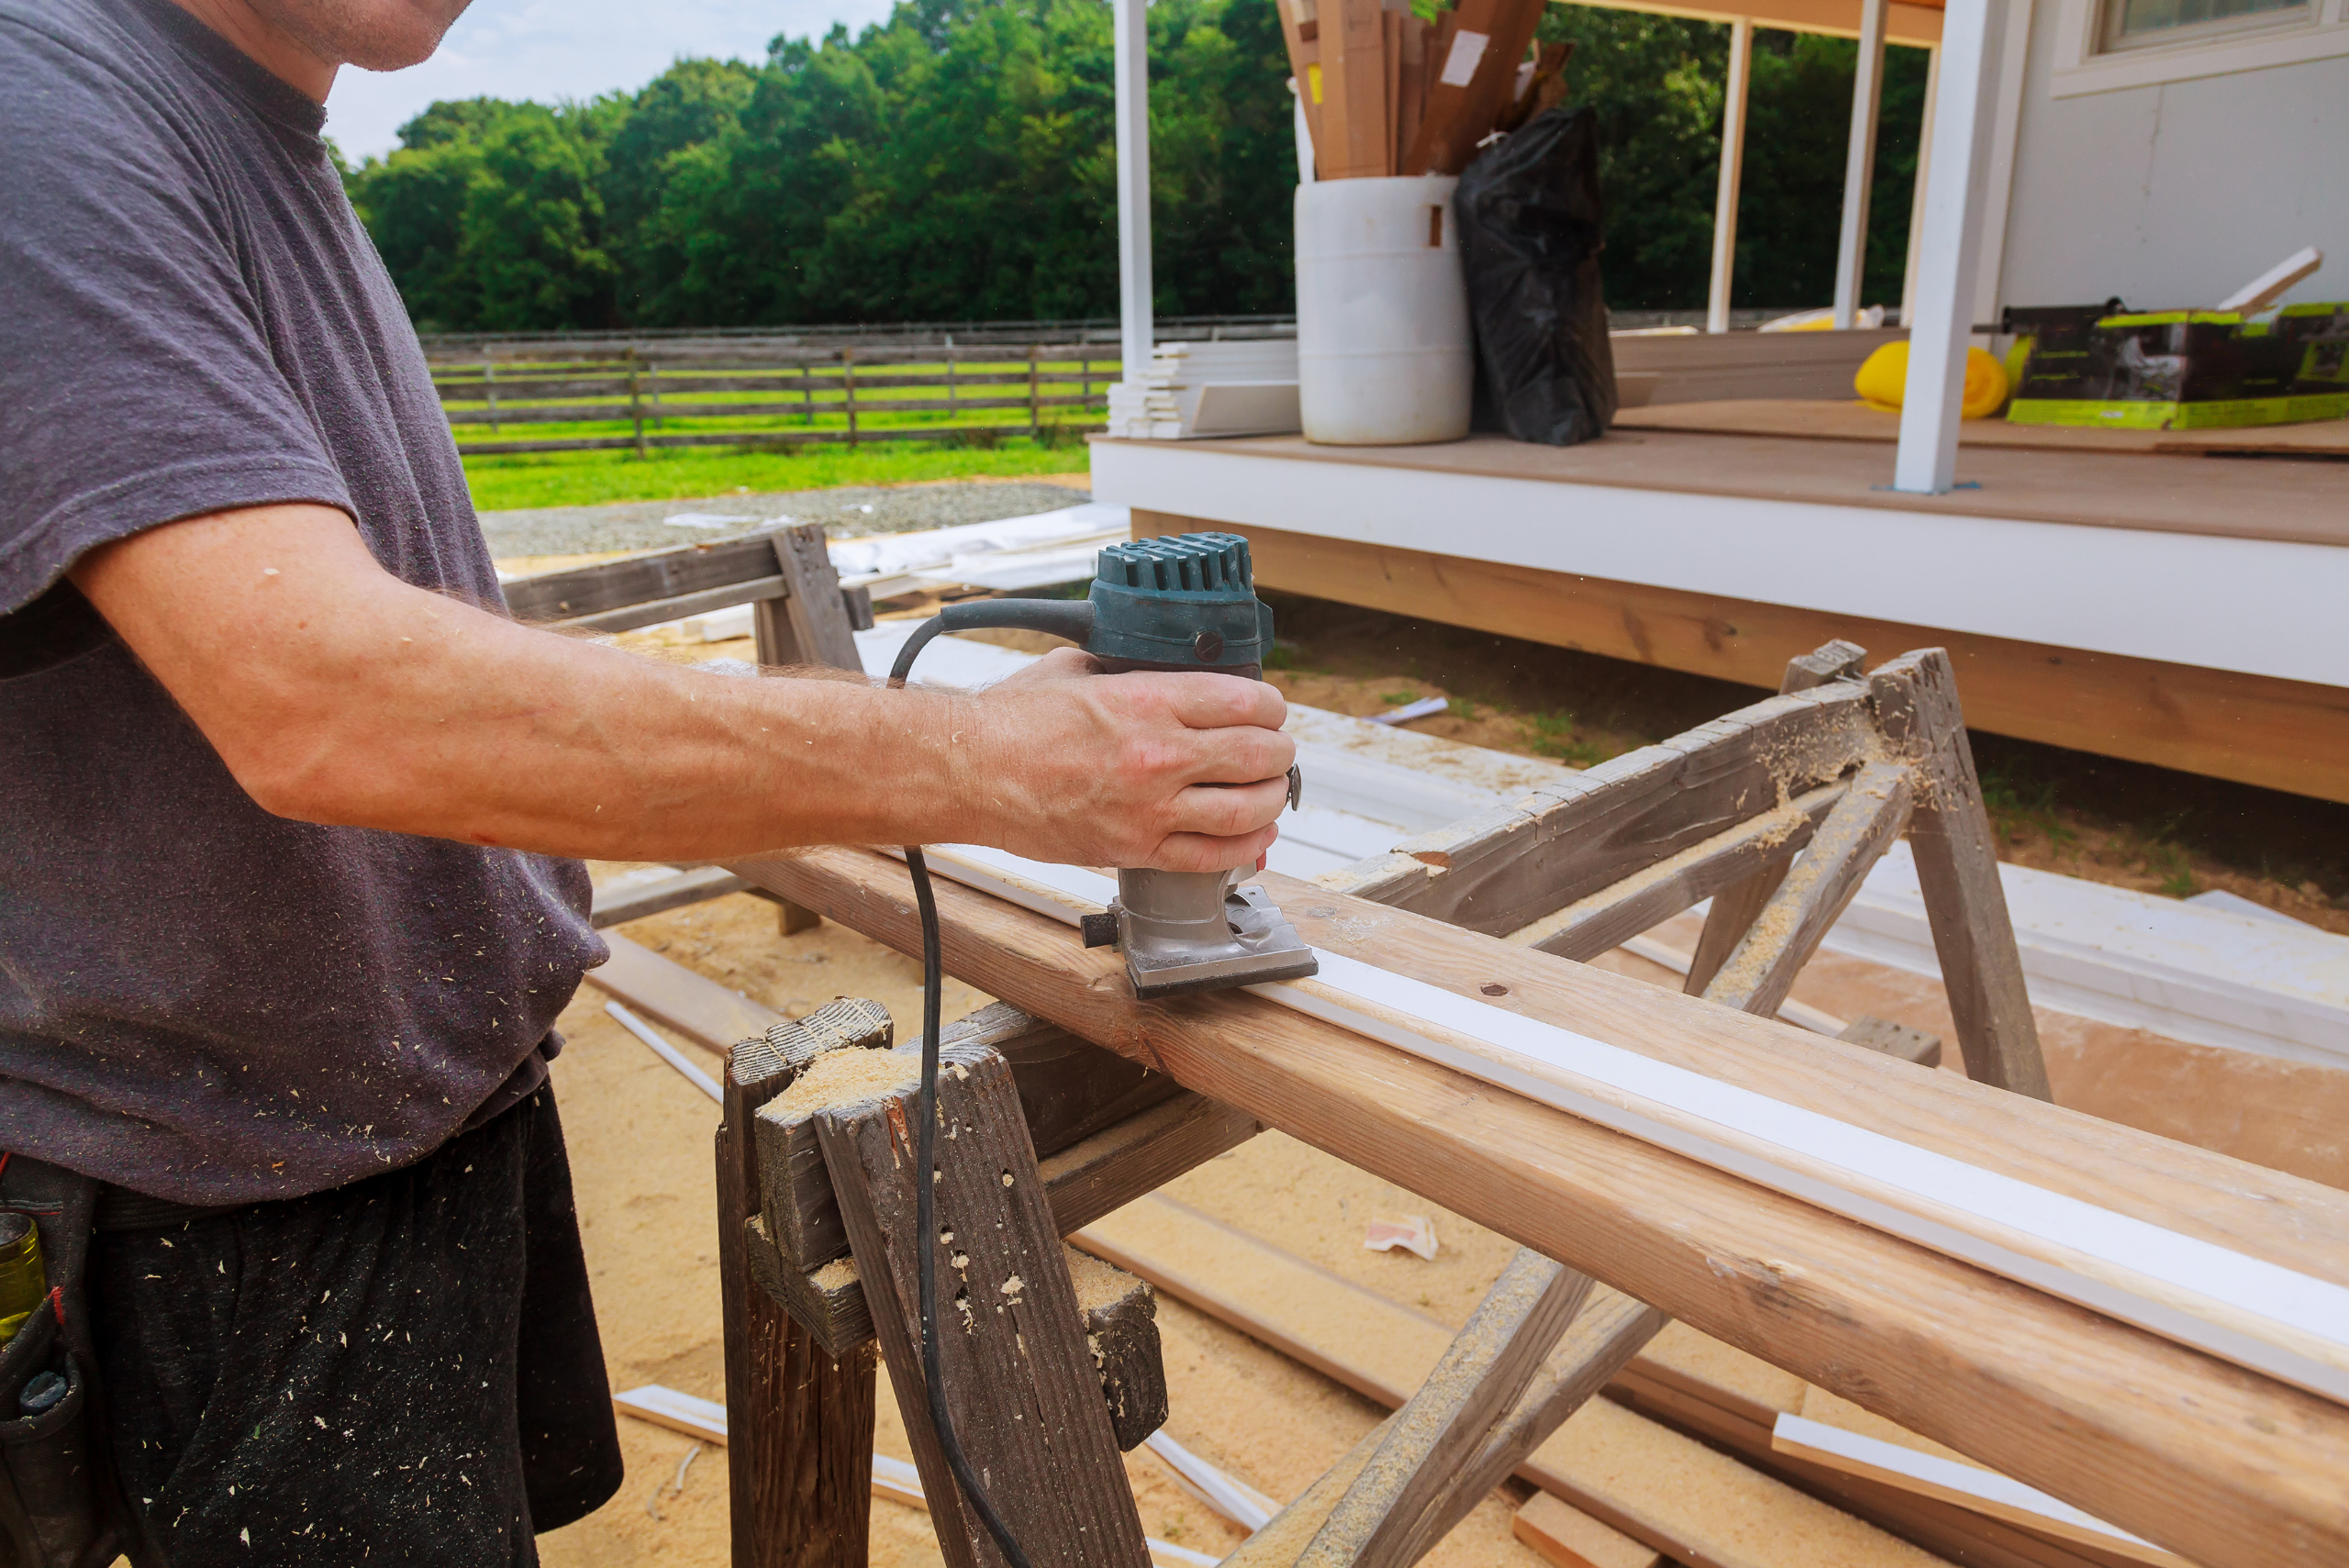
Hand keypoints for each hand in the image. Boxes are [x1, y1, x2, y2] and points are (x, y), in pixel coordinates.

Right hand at [964, 651, 1294, 871]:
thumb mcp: (1077, 668)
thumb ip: (1128, 668)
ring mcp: (1150, 807)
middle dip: (1279, 752)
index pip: (1247, 701)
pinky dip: (1247, 848)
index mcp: (1149, 699)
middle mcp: (1159, 754)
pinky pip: (1213, 856)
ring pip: (1248, 810)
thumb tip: (1159, 666)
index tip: (1270, 710)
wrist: (970, 772)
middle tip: (1276, 751)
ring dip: (1271, 800)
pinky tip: (1257, 837)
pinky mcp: (1135, 848)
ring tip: (1270, 792)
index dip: (1271, 706)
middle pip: (1259, 755)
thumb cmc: (1012, 721)